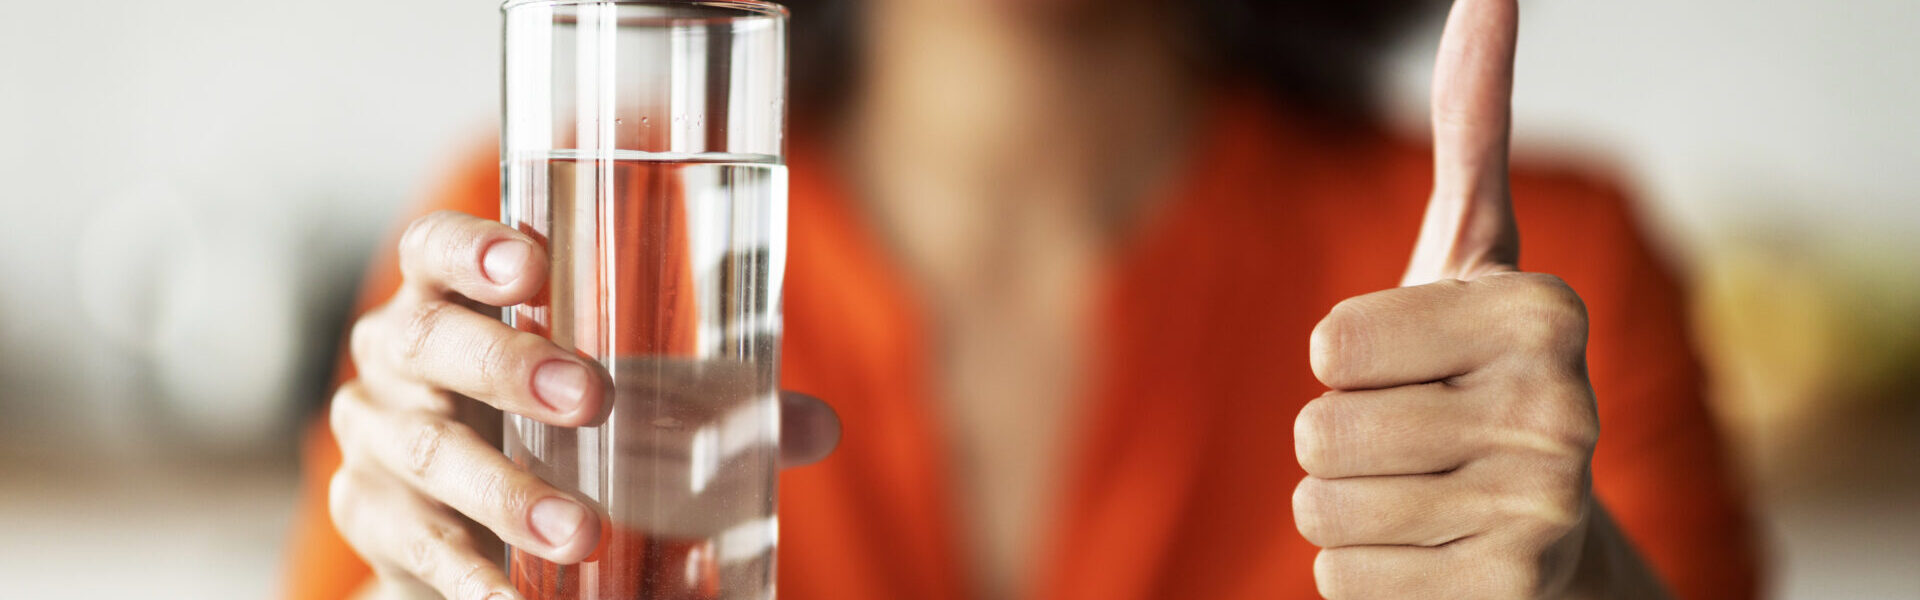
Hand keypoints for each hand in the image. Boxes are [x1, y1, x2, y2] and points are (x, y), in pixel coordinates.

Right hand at [328, 211, 839, 599]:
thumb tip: (815, 427)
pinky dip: (472, 577)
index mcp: (446, 298)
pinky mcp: (370, 520)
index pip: (436, 248)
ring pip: (429, 452)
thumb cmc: (543, 428)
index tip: (535, 263)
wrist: (458, 524)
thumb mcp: (614, 400)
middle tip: (594, 399)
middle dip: (509, 367)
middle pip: (428, 340)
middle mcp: (394, 358)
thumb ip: (708, 404)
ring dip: (507, 494)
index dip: (474, 248)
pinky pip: (416, 546)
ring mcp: (374, 439)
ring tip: (581, 530)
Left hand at [1292, 1, 1663, 596]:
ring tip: (1419, 498)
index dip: (1346, 359)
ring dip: (1343, 507)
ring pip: (1319, 508)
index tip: (1417, 365)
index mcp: (1545, 313)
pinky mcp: (1506, 596)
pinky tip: (1428, 558)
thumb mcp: (1471, 253)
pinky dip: (1360, 574)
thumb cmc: (1480, 378)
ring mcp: (1541, 512)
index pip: (1331, 341)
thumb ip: (1471, 130)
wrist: (1550, 544)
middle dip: (1338, 442)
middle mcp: (1563, 410)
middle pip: (1319, 429)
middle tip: (1414, 443)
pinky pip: (1337, 582)